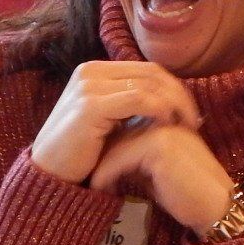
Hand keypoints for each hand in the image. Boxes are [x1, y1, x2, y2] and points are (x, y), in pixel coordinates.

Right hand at [30, 60, 199, 185]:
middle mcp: (91, 71)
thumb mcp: (109, 121)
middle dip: (178, 94)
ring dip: (173, 103)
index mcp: (95, 71)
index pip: (146, 69)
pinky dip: (158, 109)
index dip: (173, 87)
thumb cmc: (82, 153)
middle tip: (194, 119)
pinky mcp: (90, 105)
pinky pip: (137, 99)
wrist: (49, 175)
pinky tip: (168, 124)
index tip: (189, 111)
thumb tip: (170, 100)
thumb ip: (131, 105)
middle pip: (151, 73)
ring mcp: (89, 85)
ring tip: (185, 125)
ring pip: (148, 84)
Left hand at [89, 120, 236, 238]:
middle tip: (88, 179)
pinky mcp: (159, 146)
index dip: (110, 149)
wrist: (216, 208)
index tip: (97, 172)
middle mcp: (166, 120)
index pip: (127, 128)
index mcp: (168, 122)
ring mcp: (163, 130)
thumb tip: (107, 159)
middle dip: (102, 157)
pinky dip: (105, 175)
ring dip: (101, 167)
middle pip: (119, 133)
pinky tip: (100, 190)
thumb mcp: (158, 172)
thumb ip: (138, 159)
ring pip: (117, 145)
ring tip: (92, 187)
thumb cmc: (188, 196)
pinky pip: (120, 158)